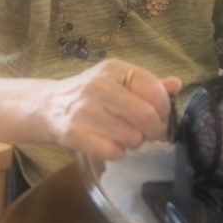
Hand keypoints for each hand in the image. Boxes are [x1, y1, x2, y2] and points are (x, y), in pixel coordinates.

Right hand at [41, 58, 181, 161]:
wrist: (47, 106)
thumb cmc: (88, 94)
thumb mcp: (116, 80)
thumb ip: (147, 83)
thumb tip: (176, 84)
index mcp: (113, 68)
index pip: (153, 89)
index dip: (164, 107)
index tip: (159, 114)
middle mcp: (98, 85)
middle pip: (146, 116)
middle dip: (153, 130)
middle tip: (146, 132)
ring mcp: (85, 110)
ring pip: (132, 137)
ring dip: (134, 142)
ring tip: (123, 136)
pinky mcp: (75, 133)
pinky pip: (113, 152)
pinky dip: (117, 153)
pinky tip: (109, 144)